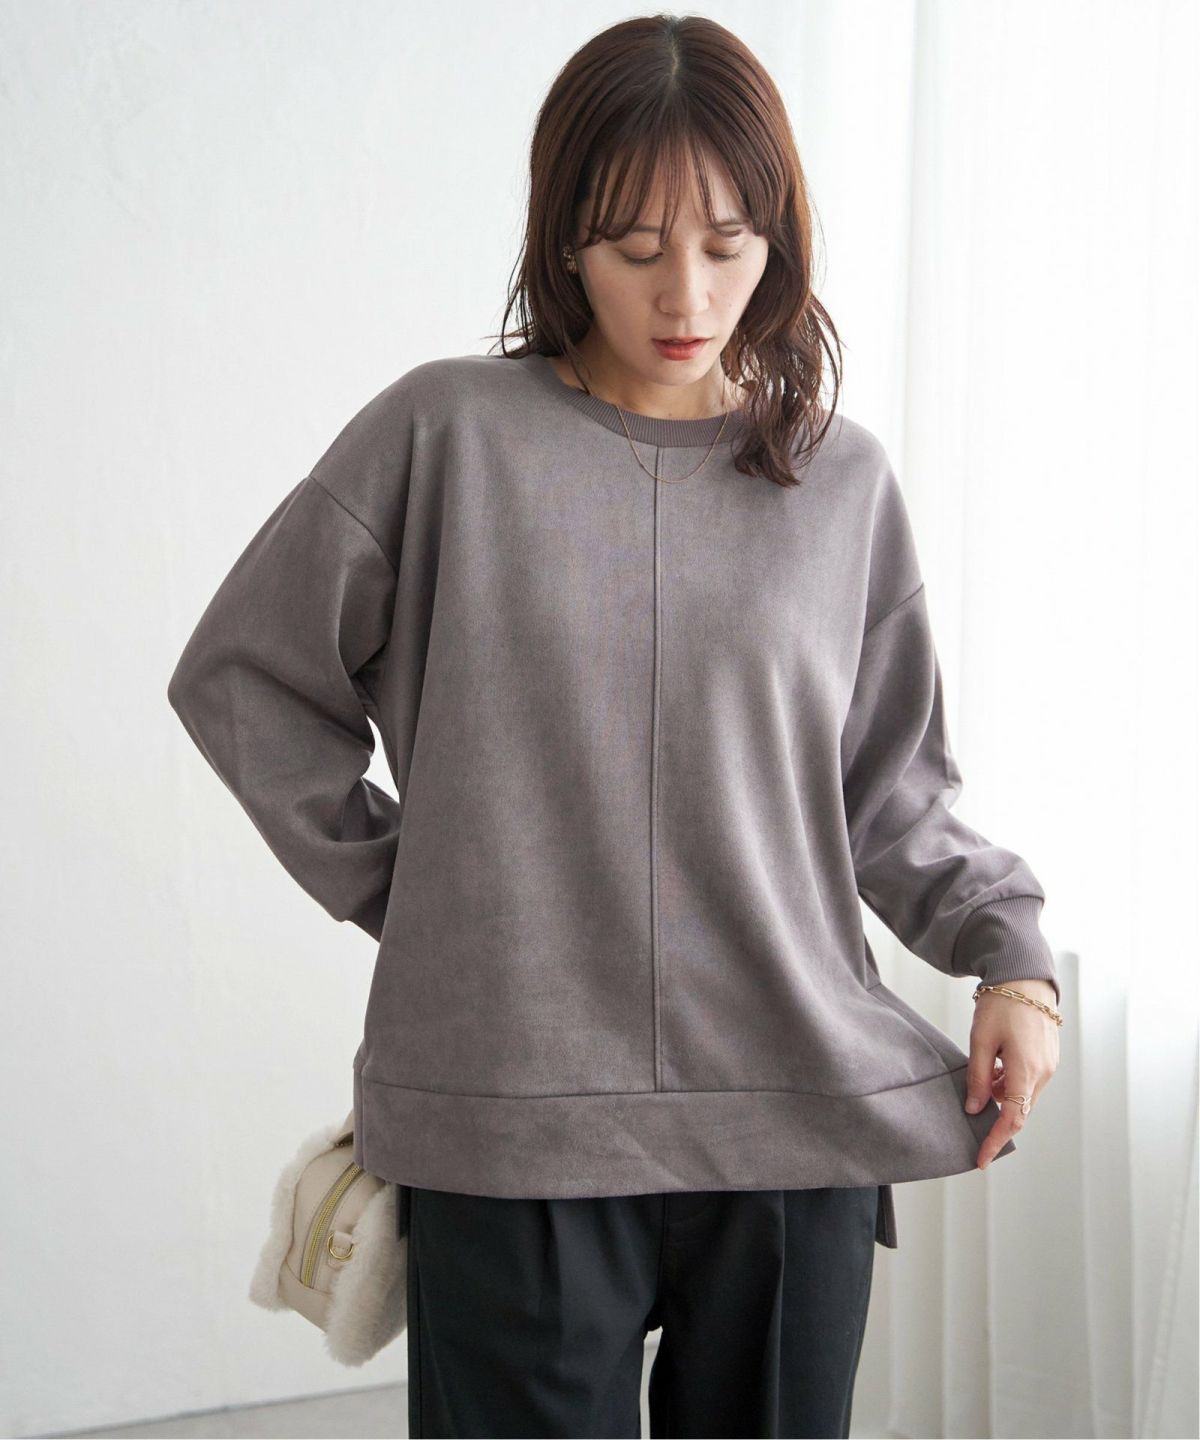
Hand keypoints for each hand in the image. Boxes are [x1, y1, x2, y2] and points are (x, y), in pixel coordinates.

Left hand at [965, 977, 1059, 1167]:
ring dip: (1003, 1096)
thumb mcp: (981, 1040)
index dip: (995, 1142)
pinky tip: (996, 1065)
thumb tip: (975, 1108)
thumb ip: (978, 1077)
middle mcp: (1044, 1073)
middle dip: (998, 1118)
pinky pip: (1029, 1082)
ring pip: (1024, 1097)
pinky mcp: (1050, 1058)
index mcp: (1026, 1070)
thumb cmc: (1001, 1004)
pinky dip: (1011, 1083)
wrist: (1026, 977)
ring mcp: (1050, 1066)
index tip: (980, 1160)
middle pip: (1020, 1112)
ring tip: (985, 1070)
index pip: (1012, 1119)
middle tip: (975, 1114)